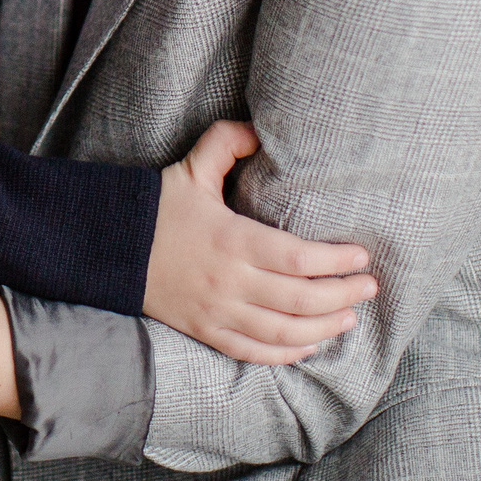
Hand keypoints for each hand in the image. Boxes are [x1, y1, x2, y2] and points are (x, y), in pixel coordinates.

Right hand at [143, 120, 377, 364]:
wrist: (110, 247)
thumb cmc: (158, 206)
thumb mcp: (192, 167)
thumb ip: (227, 142)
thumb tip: (261, 129)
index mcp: (231, 239)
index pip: (298, 257)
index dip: (335, 261)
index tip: (361, 256)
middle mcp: (228, 281)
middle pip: (299, 299)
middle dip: (342, 295)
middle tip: (369, 287)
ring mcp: (217, 311)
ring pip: (283, 331)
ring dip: (324, 327)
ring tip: (350, 317)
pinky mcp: (206, 330)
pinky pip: (254, 351)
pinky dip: (287, 352)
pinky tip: (310, 343)